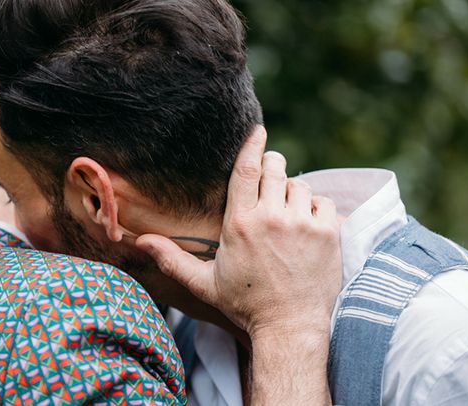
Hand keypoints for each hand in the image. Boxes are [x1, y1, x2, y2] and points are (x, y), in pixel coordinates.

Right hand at [136, 126, 341, 338]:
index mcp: (240, 224)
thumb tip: (140, 241)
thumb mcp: (204, 283)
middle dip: (272, 166)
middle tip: (270, 177)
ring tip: (285, 212)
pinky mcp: (327, 233)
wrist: (289, 328)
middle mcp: (271, 217)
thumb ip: (172, 258)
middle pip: (275, 168)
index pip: (246, 169)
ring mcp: (302, 223)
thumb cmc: (245, 305)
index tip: (257, 131)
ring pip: (300, 184)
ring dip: (292, 191)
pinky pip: (324, 202)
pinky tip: (306, 224)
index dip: (252, 145)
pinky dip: (316, 207)